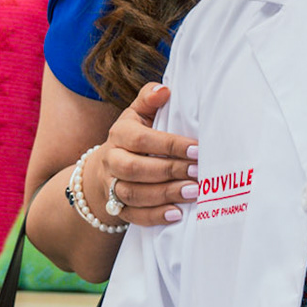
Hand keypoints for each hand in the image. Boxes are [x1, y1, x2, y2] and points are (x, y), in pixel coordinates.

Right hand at [94, 83, 200, 227]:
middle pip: (134, 169)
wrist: (108, 167)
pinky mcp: (118, 208)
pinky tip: (177, 214)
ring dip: (165, 194)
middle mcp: (111, 160)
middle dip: (168, 171)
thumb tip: (164, 90)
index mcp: (119, 134)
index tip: (197, 149)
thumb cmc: (136, 135)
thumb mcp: (139, 114)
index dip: (169, 144)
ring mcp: (111, 186)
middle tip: (198, 173)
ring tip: (194, 192)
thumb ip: (150, 99)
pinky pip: (134, 216)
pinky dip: (155, 216)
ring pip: (134, 194)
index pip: (141, 139)